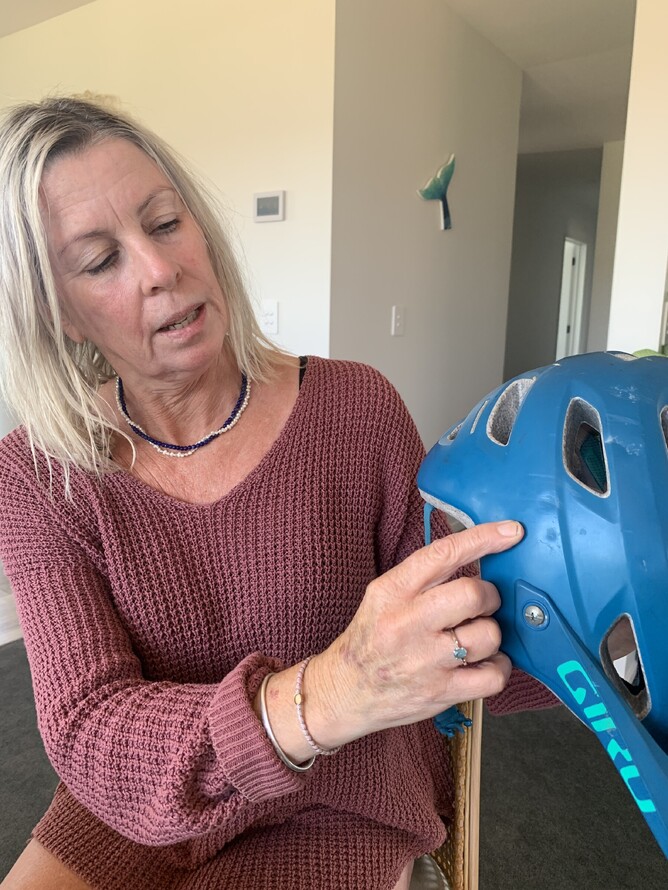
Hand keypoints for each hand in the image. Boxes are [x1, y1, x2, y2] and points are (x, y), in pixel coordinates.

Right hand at [308, 521, 522, 747]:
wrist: (345, 691)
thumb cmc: (371, 639)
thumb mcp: (383, 596)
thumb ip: (423, 578)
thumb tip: (477, 557)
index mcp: (393, 591)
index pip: (444, 554)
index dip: (483, 538)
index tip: (511, 531)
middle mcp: (408, 623)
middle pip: (474, 594)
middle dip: (489, 596)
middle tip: (481, 605)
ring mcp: (426, 661)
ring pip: (489, 635)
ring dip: (491, 633)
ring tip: (473, 637)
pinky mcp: (441, 692)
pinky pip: (494, 675)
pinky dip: (498, 667)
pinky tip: (484, 663)